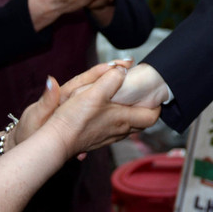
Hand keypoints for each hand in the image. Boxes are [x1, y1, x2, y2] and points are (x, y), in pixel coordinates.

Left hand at [5, 60, 135, 151]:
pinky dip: (110, 108)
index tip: (121, 64)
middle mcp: (73, 99)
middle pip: (97, 83)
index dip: (104, 70)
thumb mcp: (36, 116)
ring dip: (116, 90)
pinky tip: (125, 110)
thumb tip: (51, 81)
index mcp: (65, 95)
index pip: (87, 78)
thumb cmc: (29, 131)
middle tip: (132, 66)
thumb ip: (46, 100)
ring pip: (100, 97)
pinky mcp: (79, 119)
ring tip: (136, 88)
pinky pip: (97, 111)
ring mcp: (77, 108)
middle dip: (115, 74)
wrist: (24, 146)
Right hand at [46, 63, 160, 158]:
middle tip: (141, 95)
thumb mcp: (94, 92)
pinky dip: (116, 119)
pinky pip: (114, 129)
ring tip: (125, 100)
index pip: (151, 117)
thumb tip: (123, 69)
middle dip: (144, 108)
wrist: (56, 141)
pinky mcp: (97, 139)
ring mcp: (108, 137)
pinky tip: (106, 111)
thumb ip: (111, 78)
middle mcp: (119, 131)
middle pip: (141, 122)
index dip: (157, 106)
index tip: (154, 95)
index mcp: (123, 119)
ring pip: (127, 126)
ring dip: (130, 114)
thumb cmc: (75, 118)